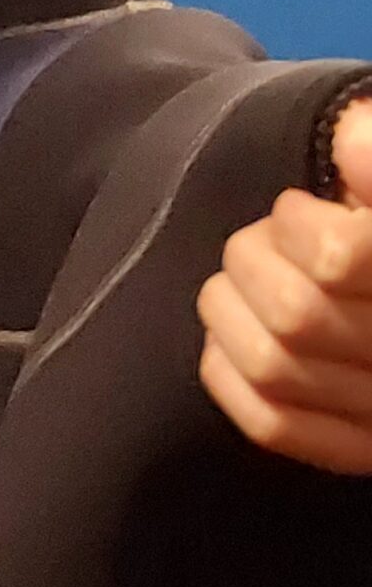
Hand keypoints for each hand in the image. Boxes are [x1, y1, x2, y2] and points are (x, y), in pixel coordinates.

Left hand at [197, 97, 371, 473]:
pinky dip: (228, 374)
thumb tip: (348, 136)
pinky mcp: (362, 451)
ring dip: (231, 310)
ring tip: (251, 283)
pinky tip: (232, 338)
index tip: (300, 208)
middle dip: (255, 260)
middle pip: (295, 314)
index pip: (336, 258)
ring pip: (272, 368)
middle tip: (268, 243)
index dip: (297, 223)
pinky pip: (272, 424)